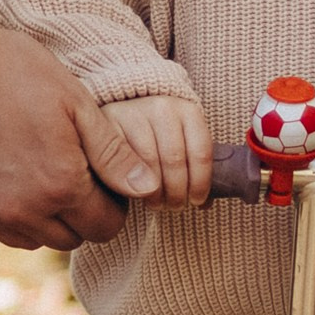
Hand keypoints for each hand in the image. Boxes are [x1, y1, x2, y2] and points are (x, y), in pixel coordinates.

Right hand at [0, 7, 144, 248]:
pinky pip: (3, 231)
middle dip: (84, 212)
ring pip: (38, 239)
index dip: (114, 203)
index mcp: (61, 185)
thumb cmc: (14, 71)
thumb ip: (113, 153)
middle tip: (76, 171)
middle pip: (74, 237)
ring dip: (50, 218)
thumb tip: (149, 188)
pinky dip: (17, 215)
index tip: (104, 174)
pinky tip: (14, 175)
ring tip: (44, 171)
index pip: (106, 226)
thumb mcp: (76, 102)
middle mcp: (25, 211)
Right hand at [101, 91, 213, 209]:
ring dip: (154, 193)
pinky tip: (135, 193)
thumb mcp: (182, 145)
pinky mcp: (108, 124)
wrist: (122, 116)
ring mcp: (133, 113)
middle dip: (176, 193)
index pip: (201, 153)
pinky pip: (122, 163)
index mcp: (188, 110)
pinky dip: (129, 184)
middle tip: (174, 206)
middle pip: (175, 161)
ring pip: (148, 164)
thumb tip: (205, 204)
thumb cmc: (158, 138)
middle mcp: (162, 108)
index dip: (200, 183)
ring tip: (156, 203)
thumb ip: (194, 169)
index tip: (196, 201)